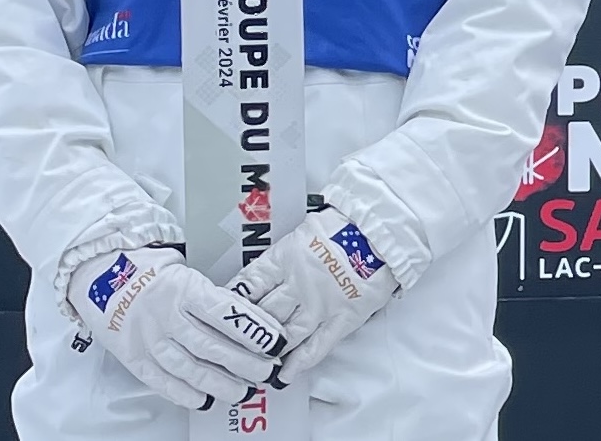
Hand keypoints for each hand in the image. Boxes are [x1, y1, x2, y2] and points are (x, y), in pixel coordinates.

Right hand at [65, 245, 287, 409]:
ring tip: (242, 390)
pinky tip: (204, 399)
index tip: (276, 342)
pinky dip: (183, 393)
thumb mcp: (185, 270)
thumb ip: (211, 296)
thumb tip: (248, 318)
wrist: (98, 275)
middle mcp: (166, 316)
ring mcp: (148, 339)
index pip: (226, 314)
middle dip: (245, 363)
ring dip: (220, 383)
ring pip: (189, 368)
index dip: (254, 331)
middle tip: (266, 371)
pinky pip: (161, 380)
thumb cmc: (146, 270)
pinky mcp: (133, 356)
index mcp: (183, 289)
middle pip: (212, 347)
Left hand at [227, 207, 401, 375]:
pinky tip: (284, 375)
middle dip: (244, 332)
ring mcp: (319, 305)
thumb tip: (262, 273)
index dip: (231, 302)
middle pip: (261, 314)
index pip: (247, 285)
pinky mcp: (342, 319)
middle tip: (227, 348)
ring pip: (284, 334)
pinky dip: (299, 363)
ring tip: (252, 366)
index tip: (216, 315)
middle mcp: (297, 285)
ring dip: (267, 351)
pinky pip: (316, 346)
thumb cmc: (346, 225)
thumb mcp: (304, 232)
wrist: (384, 230)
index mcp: (284, 257)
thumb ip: (283, 255)